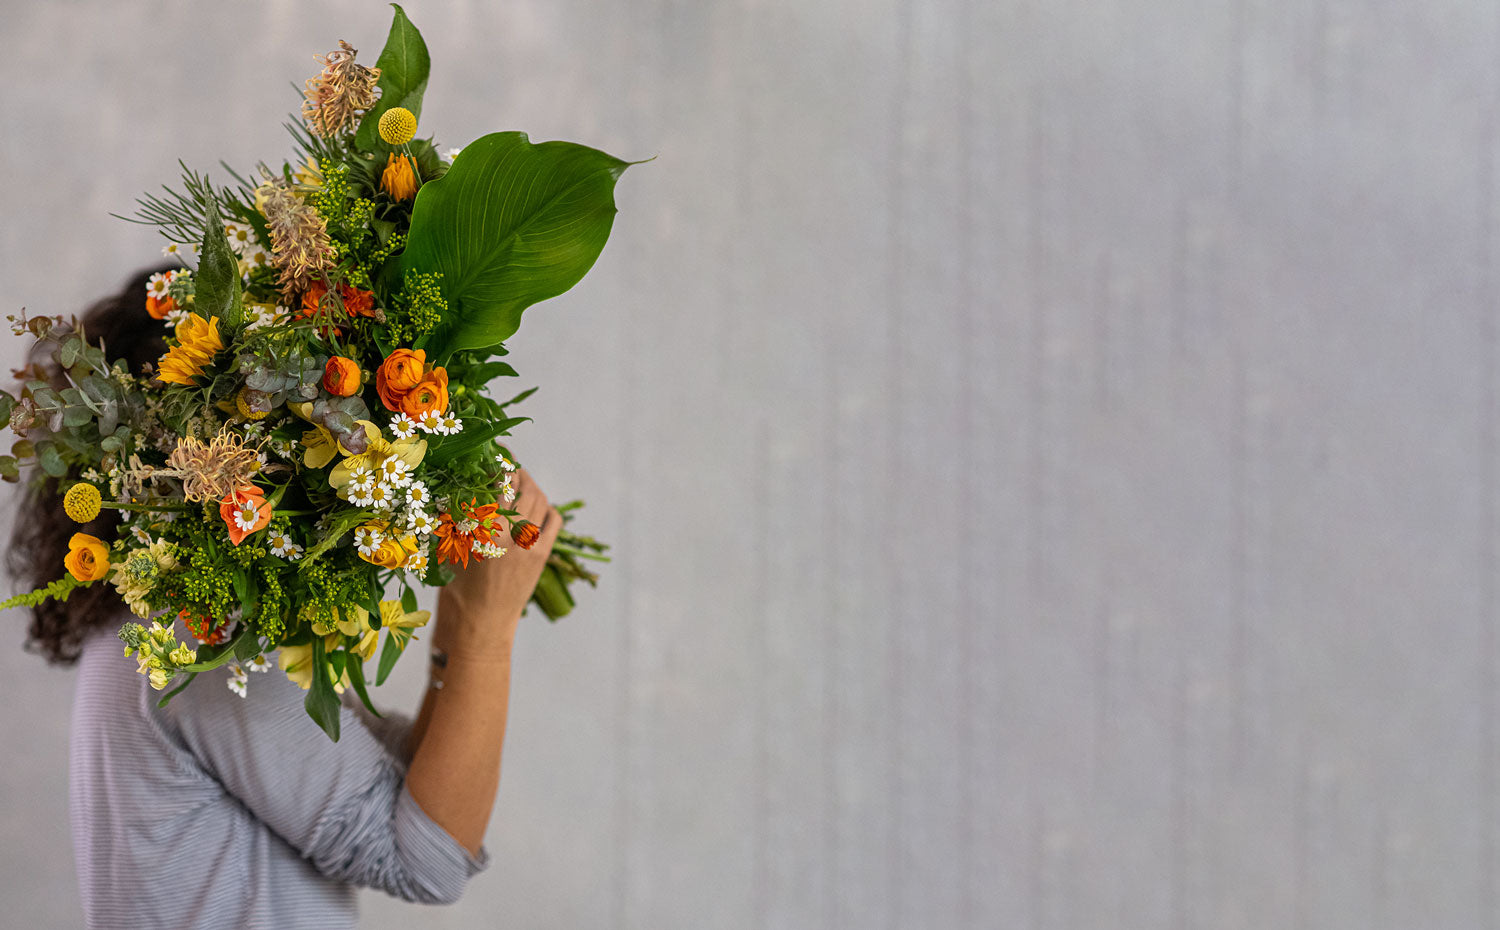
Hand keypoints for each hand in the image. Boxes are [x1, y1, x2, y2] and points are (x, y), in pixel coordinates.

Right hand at [436, 467, 562, 653]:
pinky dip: (547, 507)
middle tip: (507, 464)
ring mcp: (530, 543)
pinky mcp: (543, 553)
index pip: (497, 481)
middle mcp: (510, 532)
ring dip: (530, 485)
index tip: (494, 452)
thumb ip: (458, 514)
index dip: (498, 462)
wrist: (480, 622)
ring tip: (519, 482)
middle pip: (522, 485)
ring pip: (539, 498)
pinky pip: (554, 519)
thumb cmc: (456, 585)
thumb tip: (463, 481)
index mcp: (482, 527)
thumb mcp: (450, 544)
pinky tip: (535, 508)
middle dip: (515, 470)